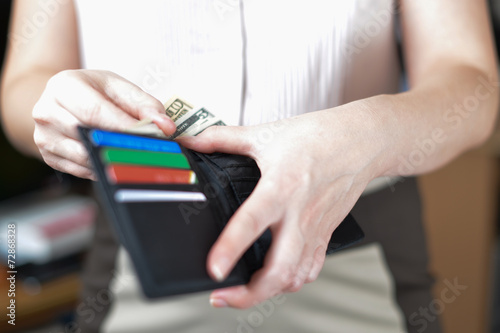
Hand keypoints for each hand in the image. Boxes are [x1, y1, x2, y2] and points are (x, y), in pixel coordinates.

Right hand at [32, 69, 174, 178]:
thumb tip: (166, 126)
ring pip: (86, 157)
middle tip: (152, 151)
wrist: (63, 101)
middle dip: (123, 144)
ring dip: (115, 159)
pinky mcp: (49, 158)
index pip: (96, 111)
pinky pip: (83, 171)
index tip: (153, 136)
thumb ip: (145, 105)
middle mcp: (47, 111)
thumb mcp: (119, 88)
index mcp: (64, 86)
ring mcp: (44, 138)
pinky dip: (104, 167)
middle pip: (89, 135)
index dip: (125, 126)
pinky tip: (118, 161)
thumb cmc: (93, 91)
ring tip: (140, 156)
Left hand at [177, 104, 388, 307]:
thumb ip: (223, 138)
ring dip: (270, 292)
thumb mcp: (265, 134)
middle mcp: (299, 215)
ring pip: (296, 277)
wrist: (362, 141)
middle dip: (250, 293)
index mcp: (281, 188)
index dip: (231, 248)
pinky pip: (312, 269)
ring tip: (245, 292)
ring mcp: (315, 229)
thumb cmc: (318, 137)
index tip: (214, 270)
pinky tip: (278, 278)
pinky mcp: (325, 234)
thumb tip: (192, 141)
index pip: (252, 223)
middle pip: (279, 270)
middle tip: (223, 295)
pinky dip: (293, 281)